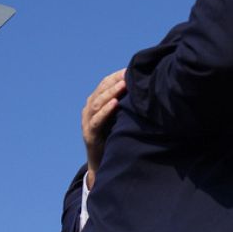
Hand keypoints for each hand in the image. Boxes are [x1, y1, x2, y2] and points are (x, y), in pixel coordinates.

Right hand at [81, 68, 125, 187]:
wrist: (102, 163)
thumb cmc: (114, 136)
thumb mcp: (119, 117)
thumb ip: (126, 105)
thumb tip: (145, 90)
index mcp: (95, 103)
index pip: (104, 84)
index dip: (116, 76)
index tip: (130, 68)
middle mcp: (89, 110)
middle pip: (100, 90)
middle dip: (115, 81)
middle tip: (128, 74)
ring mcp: (87, 122)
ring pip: (97, 103)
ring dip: (111, 92)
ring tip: (123, 84)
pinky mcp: (90, 134)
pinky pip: (97, 120)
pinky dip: (105, 110)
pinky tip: (115, 103)